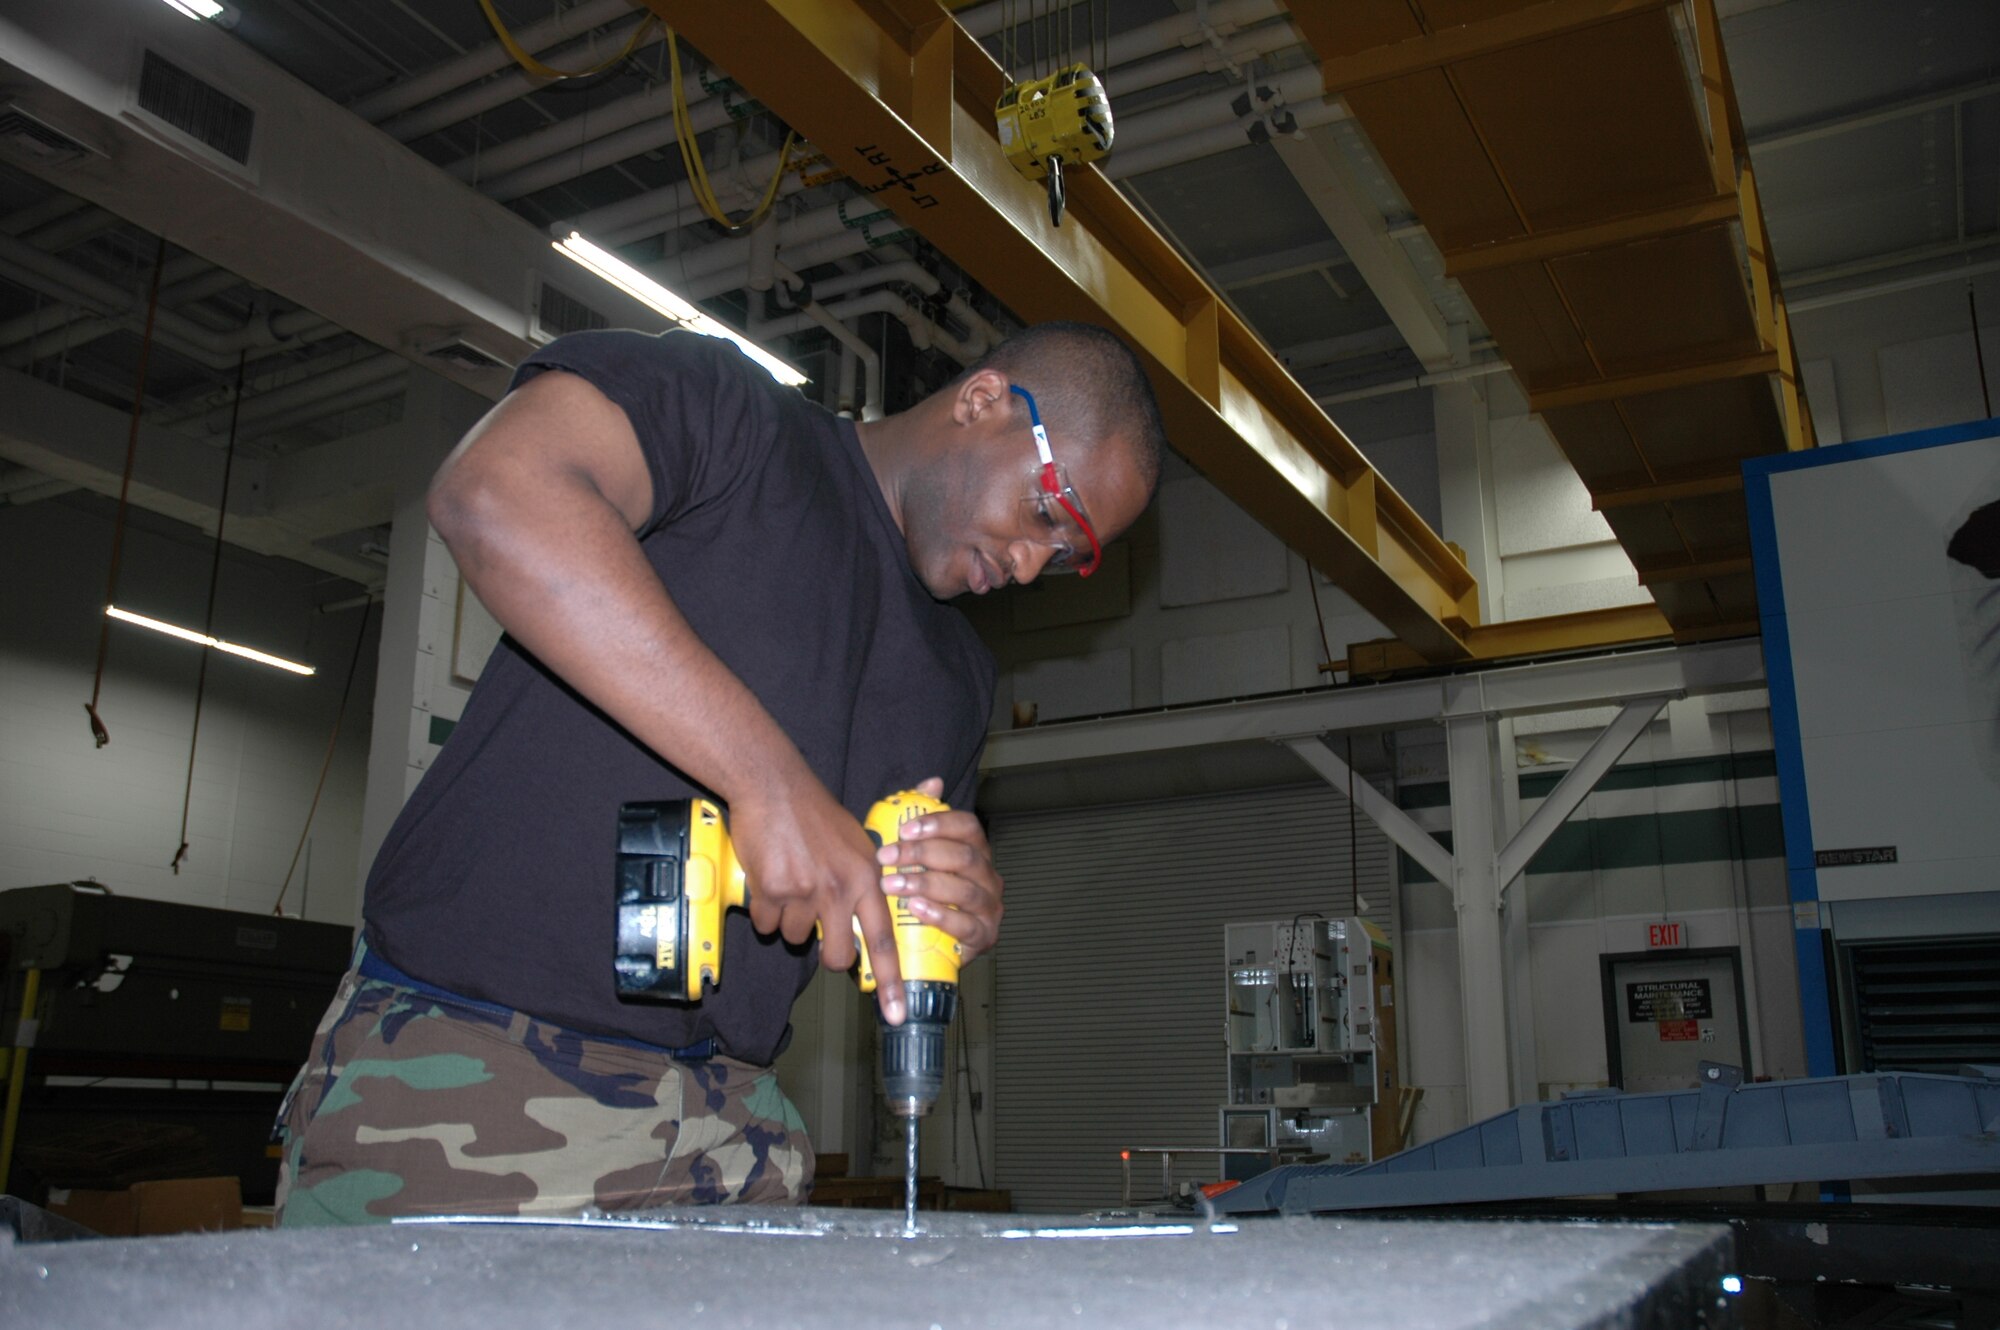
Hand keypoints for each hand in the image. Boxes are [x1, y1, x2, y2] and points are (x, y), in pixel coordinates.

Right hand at [728, 773, 909, 1024]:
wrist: (775, 786)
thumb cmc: (817, 814)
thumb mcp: (859, 840)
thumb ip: (869, 879)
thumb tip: (871, 915)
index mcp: (867, 879)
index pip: (884, 941)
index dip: (891, 981)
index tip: (896, 1013)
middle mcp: (839, 890)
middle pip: (836, 955)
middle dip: (827, 954)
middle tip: (821, 933)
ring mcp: (804, 892)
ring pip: (795, 937)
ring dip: (789, 920)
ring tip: (791, 883)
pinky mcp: (771, 890)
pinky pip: (764, 921)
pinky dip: (763, 908)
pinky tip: (770, 878)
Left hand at [876, 776, 1004, 962]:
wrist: (930, 943)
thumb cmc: (922, 892)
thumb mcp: (915, 854)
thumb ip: (922, 817)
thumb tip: (933, 782)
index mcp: (976, 851)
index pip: (968, 827)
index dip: (938, 824)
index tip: (905, 829)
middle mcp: (989, 876)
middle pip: (964, 857)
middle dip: (922, 854)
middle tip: (886, 857)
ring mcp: (990, 907)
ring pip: (965, 890)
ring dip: (926, 884)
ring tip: (892, 885)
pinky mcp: (985, 936)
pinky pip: (967, 925)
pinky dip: (941, 916)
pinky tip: (916, 909)